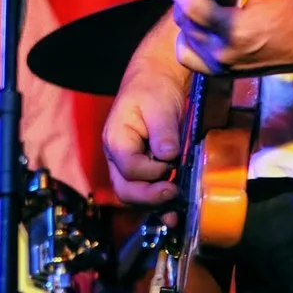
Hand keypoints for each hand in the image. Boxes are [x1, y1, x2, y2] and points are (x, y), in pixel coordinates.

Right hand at [103, 12, 191, 206]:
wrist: (155, 81)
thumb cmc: (152, 88)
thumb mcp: (160, 105)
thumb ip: (163, 132)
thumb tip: (168, 156)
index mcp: (116, 139)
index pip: (129, 168)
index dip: (152, 172)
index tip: (172, 163)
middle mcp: (116, 157)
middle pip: (125, 189)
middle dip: (150, 197)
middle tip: (175, 192)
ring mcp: (127, 166)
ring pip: (134, 196)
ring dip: (154, 205)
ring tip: (176, 211)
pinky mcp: (142, 170)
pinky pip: (145, 192)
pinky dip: (158, 204)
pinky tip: (174, 212)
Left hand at [165, 0, 292, 76]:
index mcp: (237, 29)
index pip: (192, 8)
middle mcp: (224, 52)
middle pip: (185, 22)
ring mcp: (223, 66)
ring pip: (184, 41)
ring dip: (186, 19)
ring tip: (201, 3)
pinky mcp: (223, 72)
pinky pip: (190, 58)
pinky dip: (189, 41)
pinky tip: (200, 26)